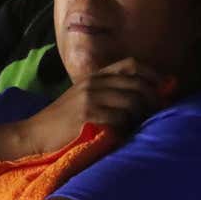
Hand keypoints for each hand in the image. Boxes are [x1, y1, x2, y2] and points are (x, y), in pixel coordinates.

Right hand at [20, 58, 168, 154]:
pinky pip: (119, 118)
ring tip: (143, 125)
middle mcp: (93, 82)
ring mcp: (90, 98)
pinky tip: (125, 134)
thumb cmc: (61, 121)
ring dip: (142, 115)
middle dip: (153, 98)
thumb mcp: (82, 98)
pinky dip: (127, 127)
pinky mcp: (87, 115)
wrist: (35, 134)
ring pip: (131, 101)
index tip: (165, 87)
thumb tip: (141, 99)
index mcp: (94, 76)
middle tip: (160, 113)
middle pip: (136, 83)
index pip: (131, 64)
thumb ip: (107, 93)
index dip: (152, 74)